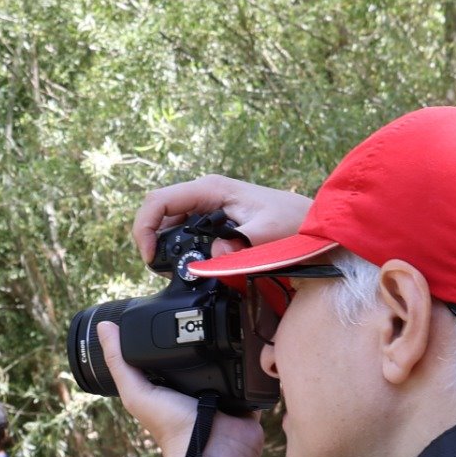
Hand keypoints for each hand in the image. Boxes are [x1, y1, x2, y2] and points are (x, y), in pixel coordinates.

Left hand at [97, 322, 263, 456]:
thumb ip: (119, 362)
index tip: (168, 308)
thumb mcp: (137, 392)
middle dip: (203, 336)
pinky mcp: (245, 395)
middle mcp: (196, 386)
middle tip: (205, 312)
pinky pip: (252, 373)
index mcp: (170, 384)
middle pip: (200, 353)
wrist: (212, 450)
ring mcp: (222, 391)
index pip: (168, 352)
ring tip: (229, 326)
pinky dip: (252, 362)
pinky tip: (250, 345)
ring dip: (229, 346)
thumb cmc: (172, 428)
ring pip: (228, 359)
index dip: (168, 333)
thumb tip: (103, 327)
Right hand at [132, 175, 312, 264]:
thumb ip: (240, 245)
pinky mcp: (212, 217)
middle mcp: (205, 193)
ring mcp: (207, 204)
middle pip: (159, 209)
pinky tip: (184, 261)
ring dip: (162, 242)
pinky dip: (177, 245)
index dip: (145, 227)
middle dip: (149, 236)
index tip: (150, 256)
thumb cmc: (292, 221)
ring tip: (166, 267)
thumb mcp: (267, 234)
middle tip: (156, 266)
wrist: (310, 221)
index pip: (159, 200)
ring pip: (168, 220)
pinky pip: (183, 228)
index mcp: (211, 189)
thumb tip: (214, 254)